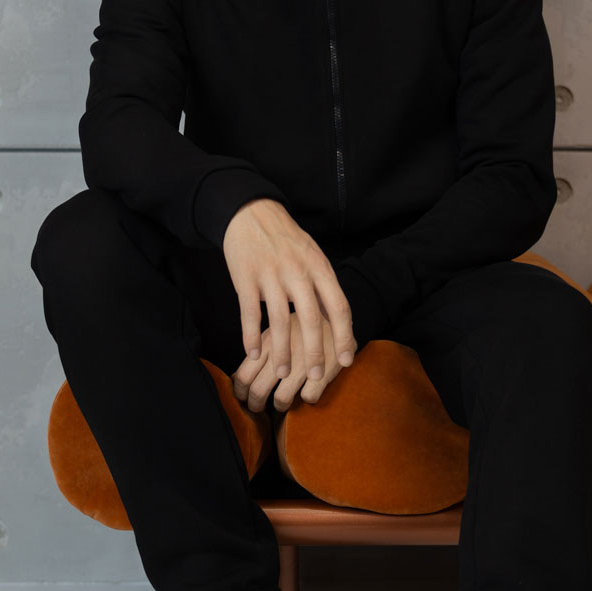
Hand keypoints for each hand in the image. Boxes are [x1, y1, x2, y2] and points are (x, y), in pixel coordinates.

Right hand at [221, 198, 356, 382]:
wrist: (251, 213)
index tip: (346, 361)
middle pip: (310, 318)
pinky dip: (250, 337)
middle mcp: (297, 271)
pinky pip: (248, 313)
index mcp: (319, 267)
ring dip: (281, 351)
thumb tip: (338, 322)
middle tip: (316, 377)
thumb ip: (324, 286)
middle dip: (315, 352)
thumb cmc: (287, 240)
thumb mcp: (313, 255)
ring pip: (277, 321)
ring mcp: (270, 274)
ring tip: (283, 373)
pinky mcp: (245, 278)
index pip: (339, 306)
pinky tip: (253, 355)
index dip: (344, 336)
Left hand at [231, 312, 349, 412]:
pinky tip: (308, 392)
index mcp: (267, 343)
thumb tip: (236, 376)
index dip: (241, 393)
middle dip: (255, 405)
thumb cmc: (302, 327)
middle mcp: (282, 353)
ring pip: (281, 399)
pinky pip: (309, 396)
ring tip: (283, 404)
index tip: (244, 398)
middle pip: (258, 391)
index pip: (243, 375)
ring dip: (280, 406)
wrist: (337, 313)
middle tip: (258, 408)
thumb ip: (259, 352)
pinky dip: (307, 399)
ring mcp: (304, 362)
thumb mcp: (277, 332)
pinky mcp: (325, 368)